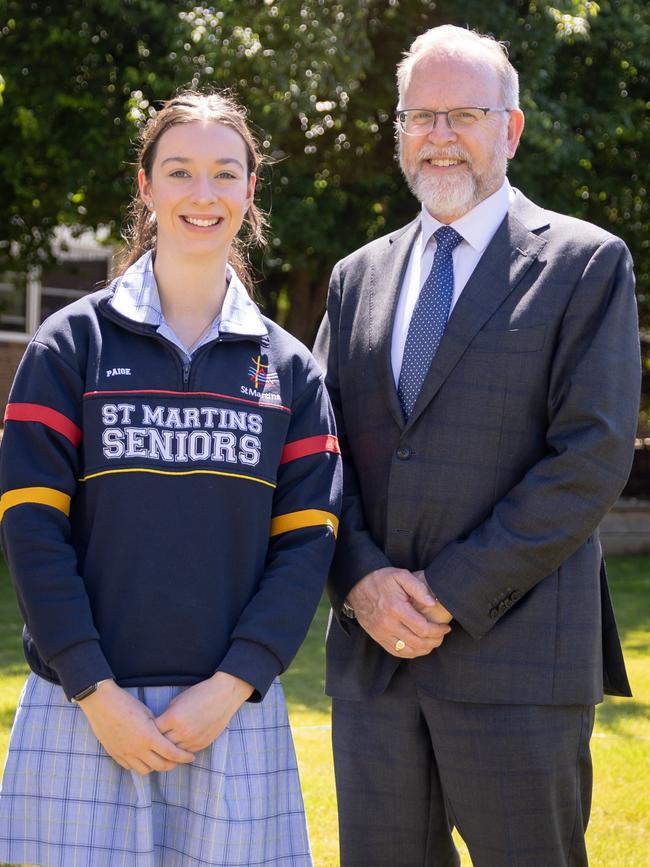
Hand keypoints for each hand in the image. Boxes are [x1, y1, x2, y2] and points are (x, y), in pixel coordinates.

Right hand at [79, 679, 194, 774]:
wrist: (101, 703)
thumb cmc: (126, 703)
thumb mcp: (147, 713)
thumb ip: (157, 728)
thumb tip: (165, 737)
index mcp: (149, 736)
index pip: (171, 753)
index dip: (183, 757)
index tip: (191, 757)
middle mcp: (137, 749)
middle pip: (160, 765)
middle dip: (171, 765)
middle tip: (177, 760)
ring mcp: (125, 753)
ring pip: (145, 770)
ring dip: (155, 766)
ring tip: (160, 759)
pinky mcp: (115, 754)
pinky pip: (130, 767)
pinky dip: (140, 765)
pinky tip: (143, 757)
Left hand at [155, 672, 253, 752]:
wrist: (224, 695)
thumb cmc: (200, 694)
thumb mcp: (177, 701)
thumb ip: (167, 716)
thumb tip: (159, 727)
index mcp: (173, 718)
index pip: (153, 732)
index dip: (149, 731)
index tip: (147, 731)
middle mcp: (182, 731)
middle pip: (161, 745)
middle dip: (156, 743)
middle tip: (152, 743)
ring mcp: (193, 739)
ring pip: (173, 752)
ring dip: (169, 749)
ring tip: (164, 747)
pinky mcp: (202, 744)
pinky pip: (186, 752)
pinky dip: (181, 750)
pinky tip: (178, 746)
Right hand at [347, 567, 450, 657]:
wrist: (357, 585)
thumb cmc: (381, 579)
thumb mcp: (401, 575)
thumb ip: (418, 588)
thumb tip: (433, 603)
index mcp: (396, 608)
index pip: (423, 628)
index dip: (438, 631)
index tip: (446, 627)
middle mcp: (388, 623)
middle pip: (417, 642)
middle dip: (434, 641)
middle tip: (442, 635)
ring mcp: (381, 632)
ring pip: (408, 651)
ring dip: (424, 649)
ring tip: (433, 642)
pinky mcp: (377, 637)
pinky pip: (396, 652)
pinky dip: (410, 653)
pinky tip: (418, 647)